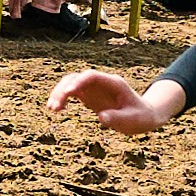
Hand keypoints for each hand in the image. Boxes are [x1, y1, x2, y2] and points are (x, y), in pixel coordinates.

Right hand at [47, 71, 175, 134]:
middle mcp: (101, 83)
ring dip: (59, 93)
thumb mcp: (133, 120)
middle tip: (55, 107)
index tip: (69, 92)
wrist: (143, 116)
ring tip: (52, 109)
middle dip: (64, 89)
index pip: (92, 76)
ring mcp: (94, 88)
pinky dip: (62, 98)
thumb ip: (118, 118)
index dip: (79, 82)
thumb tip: (102, 118)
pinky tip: (56, 109)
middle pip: (77, 78)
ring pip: (70, 83)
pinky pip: (71, 93)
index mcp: (114, 83)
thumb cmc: (140, 117)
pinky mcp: (88, 96)